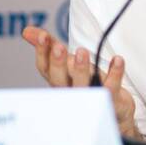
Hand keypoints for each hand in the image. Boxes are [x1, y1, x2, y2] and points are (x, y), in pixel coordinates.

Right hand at [21, 27, 141, 140]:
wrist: (113, 113)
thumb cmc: (86, 85)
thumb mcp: (67, 65)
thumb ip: (49, 47)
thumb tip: (27, 31)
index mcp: (58, 81)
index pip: (45, 69)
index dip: (42, 53)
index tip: (44, 36)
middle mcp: (71, 92)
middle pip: (59, 80)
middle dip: (58, 63)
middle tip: (59, 47)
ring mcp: (90, 98)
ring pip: (83, 86)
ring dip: (81, 69)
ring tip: (82, 52)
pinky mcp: (111, 102)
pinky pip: (112, 88)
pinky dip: (115, 73)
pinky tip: (118, 59)